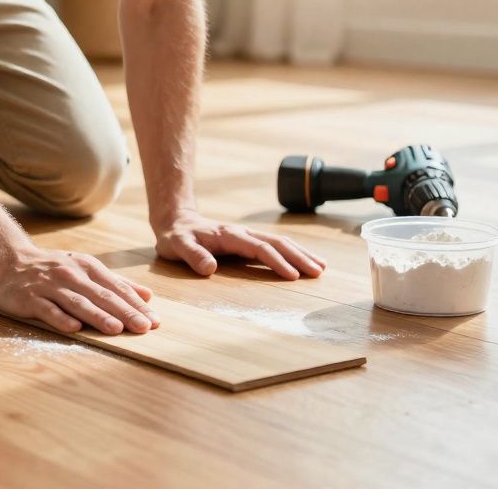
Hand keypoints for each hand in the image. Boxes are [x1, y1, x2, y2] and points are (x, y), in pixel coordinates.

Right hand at [0, 247, 159, 335]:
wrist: (9, 262)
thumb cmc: (53, 269)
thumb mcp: (85, 269)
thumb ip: (116, 283)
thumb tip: (148, 296)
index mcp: (86, 266)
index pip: (116, 287)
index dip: (135, 304)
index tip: (154, 321)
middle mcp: (70, 275)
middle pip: (101, 295)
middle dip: (124, 311)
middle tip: (143, 327)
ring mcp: (49, 286)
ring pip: (77, 302)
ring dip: (97, 315)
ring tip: (116, 328)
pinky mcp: (30, 298)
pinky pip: (47, 309)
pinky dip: (60, 318)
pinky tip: (74, 328)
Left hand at [155, 209, 325, 279]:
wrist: (176, 220)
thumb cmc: (176, 237)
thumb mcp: (177, 246)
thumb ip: (192, 255)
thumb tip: (210, 268)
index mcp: (229, 236)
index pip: (258, 248)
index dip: (276, 261)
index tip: (293, 275)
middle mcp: (242, 233)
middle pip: (276, 243)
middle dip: (298, 256)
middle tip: (319, 271)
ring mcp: (246, 235)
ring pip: (279, 242)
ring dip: (300, 253)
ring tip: (321, 266)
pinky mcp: (248, 240)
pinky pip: (274, 245)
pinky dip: (292, 251)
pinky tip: (305, 260)